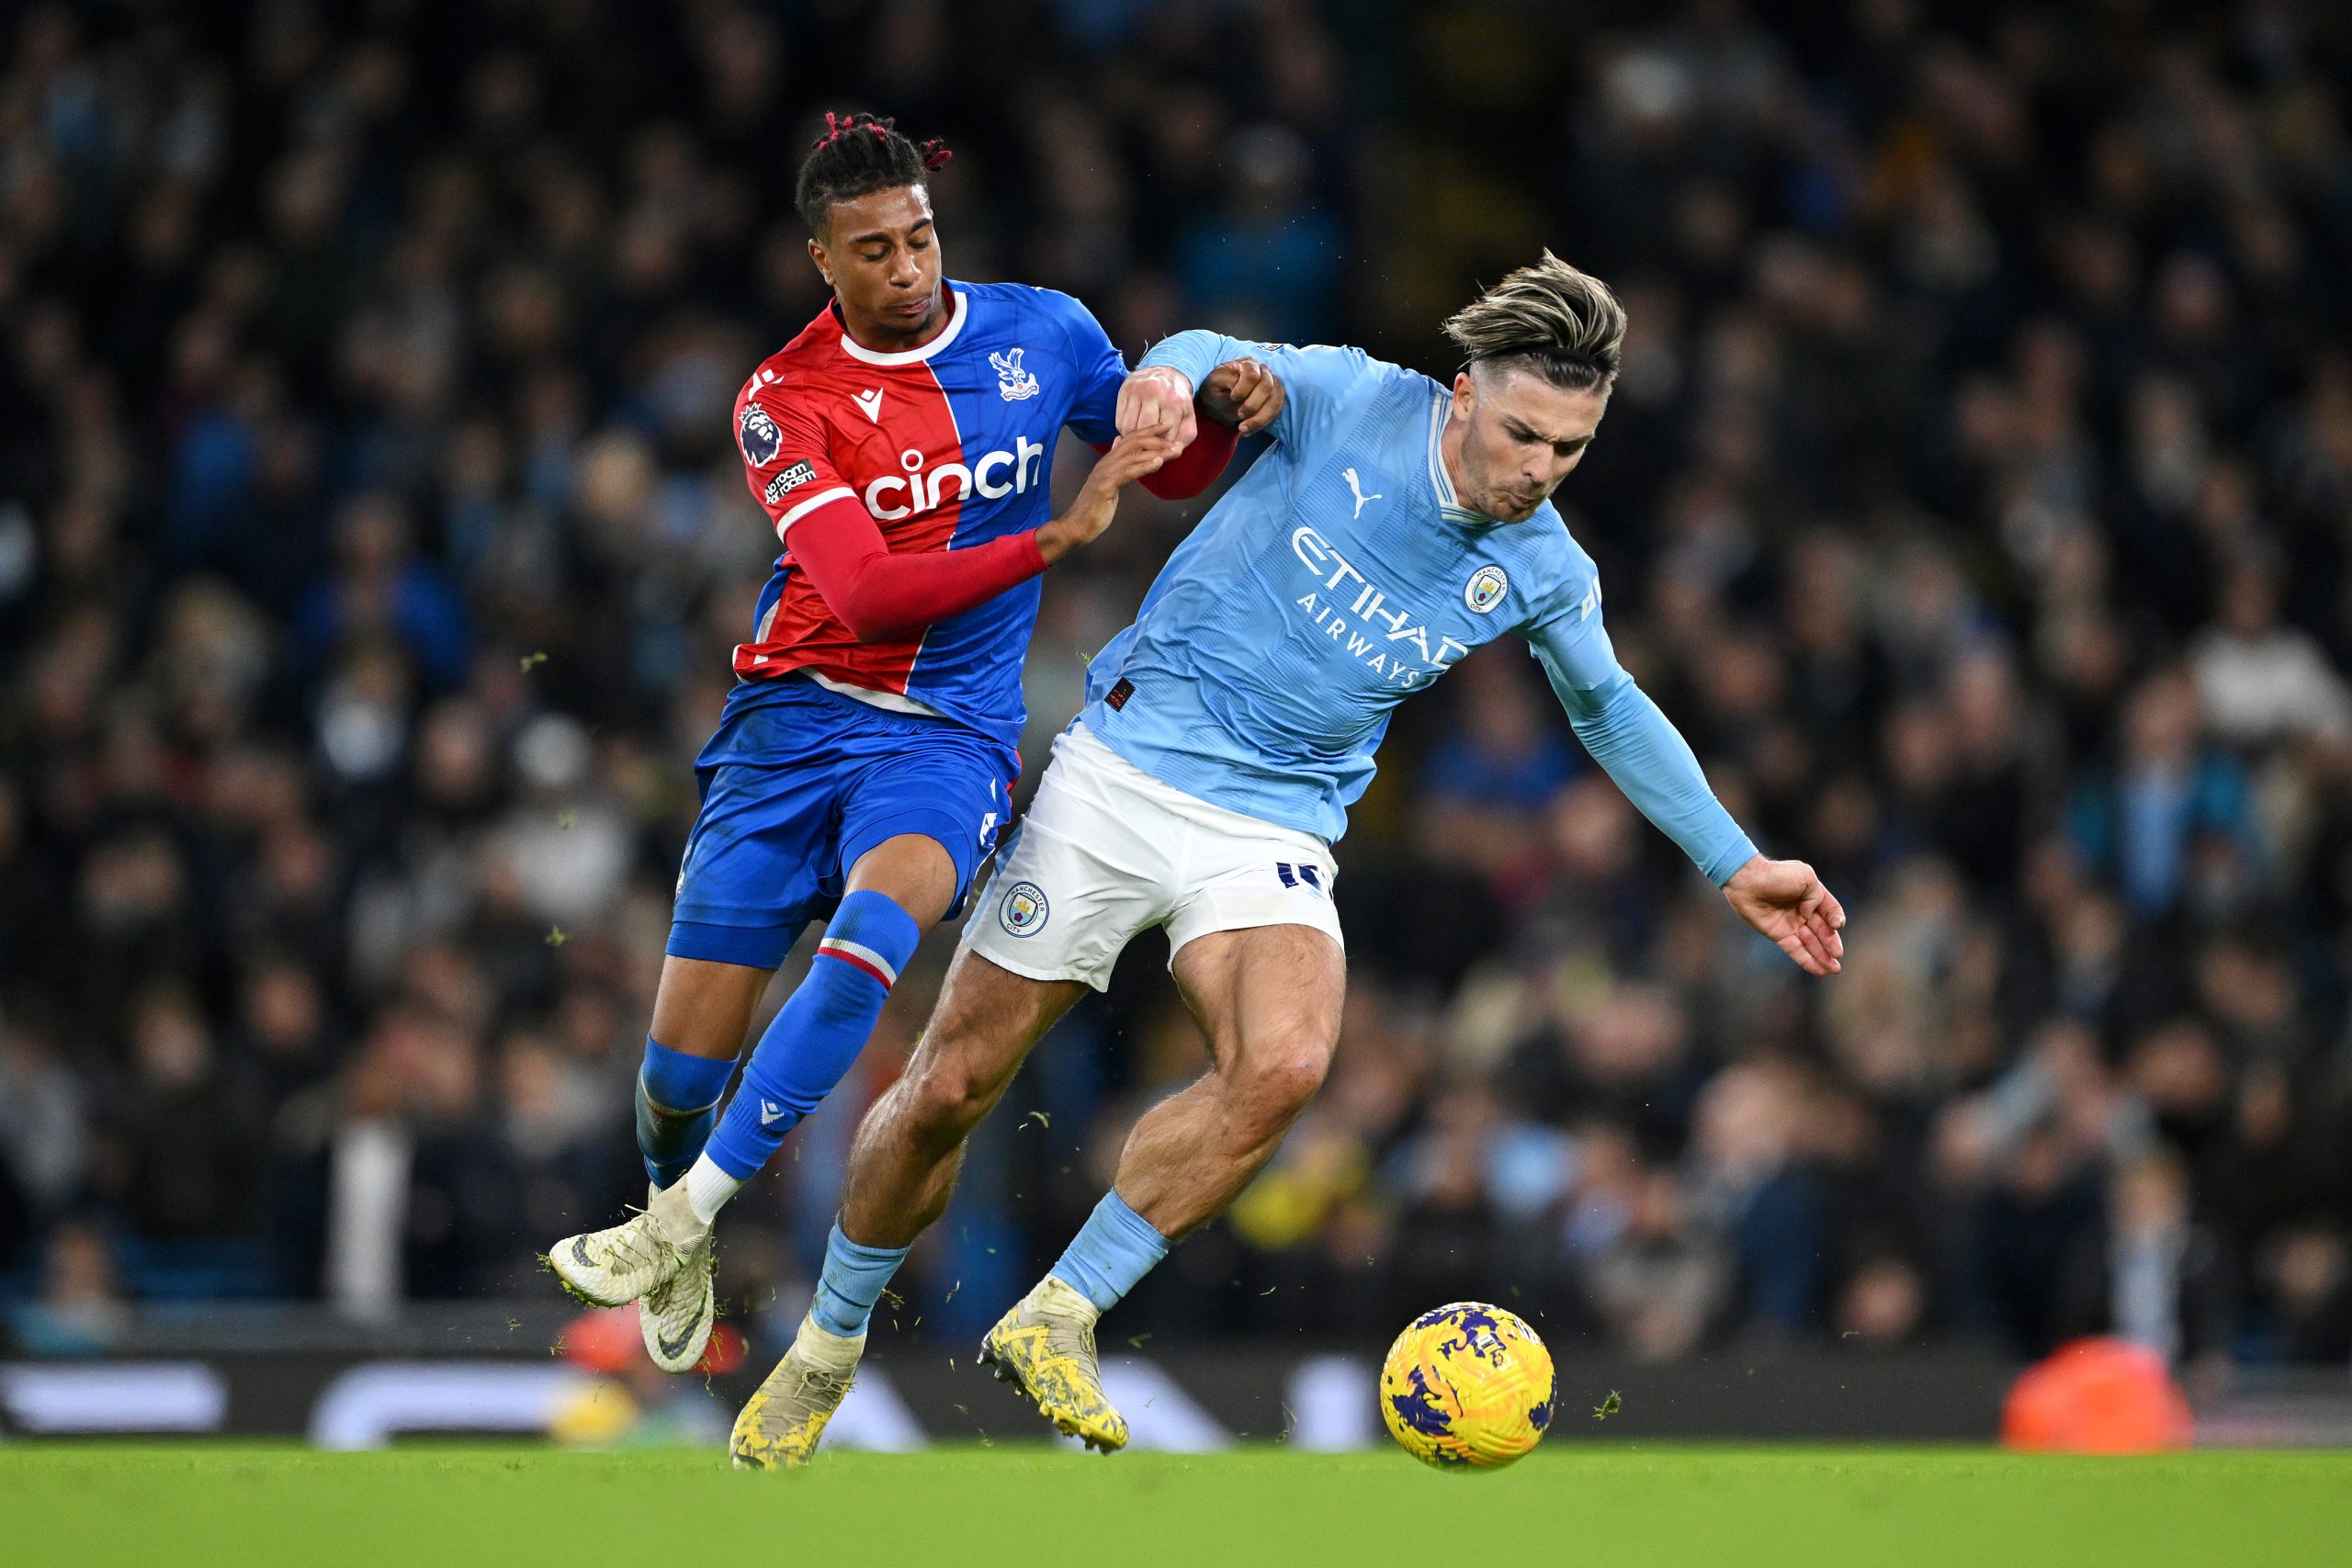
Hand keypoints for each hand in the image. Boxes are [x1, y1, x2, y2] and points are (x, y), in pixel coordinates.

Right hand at [1035, 421, 1183, 562]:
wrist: (1076, 526)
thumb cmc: (1094, 508)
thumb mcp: (1108, 482)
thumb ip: (1116, 464)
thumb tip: (1119, 443)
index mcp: (1108, 461)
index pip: (1130, 439)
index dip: (1150, 431)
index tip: (1168, 426)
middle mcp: (1106, 463)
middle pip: (1135, 442)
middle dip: (1158, 440)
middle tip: (1178, 442)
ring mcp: (1104, 473)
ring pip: (1134, 455)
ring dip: (1157, 452)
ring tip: (1175, 451)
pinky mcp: (1105, 486)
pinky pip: (1127, 472)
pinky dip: (1143, 466)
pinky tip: (1158, 463)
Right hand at [1115, 367, 1197, 446]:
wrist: (1166, 372)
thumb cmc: (1177, 401)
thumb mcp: (1188, 418)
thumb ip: (1184, 437)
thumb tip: (1174, 451)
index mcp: (1174, 402)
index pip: (1166, 436)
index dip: (1164, 447)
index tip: (1164, 449)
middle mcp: (1155, 393)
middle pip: (1144, 431)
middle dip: (1147, 444)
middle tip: (1150, 447)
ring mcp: (1137, 391)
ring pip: (1129, 427)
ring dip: (1133, 439)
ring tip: (1141, 439)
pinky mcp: (1124, 391)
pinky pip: (1119, 421)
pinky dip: (1124, 431)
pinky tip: (1133, 430)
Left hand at [1199, 358, 1283, 434]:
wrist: (1219, 401)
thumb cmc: (1216, 389)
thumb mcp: (1214, 382)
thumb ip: (1227, 379)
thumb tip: (1239, 383)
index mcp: (1247, 364)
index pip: (1252, 374)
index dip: (1243, 389)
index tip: (1233, 397)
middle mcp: (1263, 371)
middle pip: (1266, 387)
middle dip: (1253, 405)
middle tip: (1239, 415)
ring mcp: (1272, 385)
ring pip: (1274, 401)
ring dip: (1259, 418)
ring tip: (1243, 429)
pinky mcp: (1275, 399)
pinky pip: (1276, 412)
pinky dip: (1262, 423)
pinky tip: (1248, 431)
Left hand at [1721, 856, 1846, 976]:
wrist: (1748, 880)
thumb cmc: (1777, 875)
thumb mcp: (1807, 877)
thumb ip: (1817, 897)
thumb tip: (1810, 916)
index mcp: (1812, 895)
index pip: (1830, 911)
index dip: (1836, 920)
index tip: (1837, 925)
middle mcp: (1803, 911)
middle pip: (1822, 931)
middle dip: (1831, 944)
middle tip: (1838, 955)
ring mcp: (1790, 924)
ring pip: (1810, 943)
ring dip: (1823, 956)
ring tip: (1835, 969)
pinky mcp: (1778, 934)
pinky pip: (1795, 949)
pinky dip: (1807, 960)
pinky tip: (1819, 970)